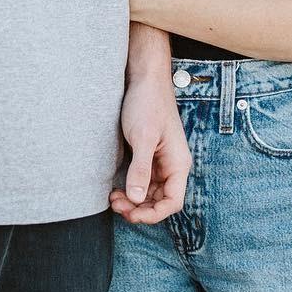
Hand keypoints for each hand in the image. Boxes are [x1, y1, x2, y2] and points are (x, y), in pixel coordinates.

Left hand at [110, 72, 189, 225]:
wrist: (144, 77)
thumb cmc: (148, 103)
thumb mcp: (143, 137)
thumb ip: (141, 169)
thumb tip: (137, 199)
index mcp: (178, 163)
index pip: (172, 202)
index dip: (153, 214)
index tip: (131, 214)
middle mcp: (172, 165)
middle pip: (160, 200)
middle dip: (139, 208)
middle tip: (116, 204)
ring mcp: (161, 160)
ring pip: (150, 192)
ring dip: (134, 200)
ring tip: (113, 198)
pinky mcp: (149, 154)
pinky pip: (143, 180)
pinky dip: (131, 187)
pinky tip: (117, 187)